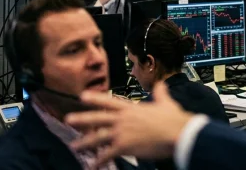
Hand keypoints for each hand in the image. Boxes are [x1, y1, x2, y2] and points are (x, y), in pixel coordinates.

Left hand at [64, 82, 191, 164]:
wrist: (176, 132)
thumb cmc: (173, 119)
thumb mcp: (165, 102)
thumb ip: (160, 93)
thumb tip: (161, 84)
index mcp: (131, 108)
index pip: (109, 102)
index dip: (95, 99)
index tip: (82, 96)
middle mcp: (123, 119)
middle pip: (97, 118)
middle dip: (82, 119)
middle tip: (68, 119)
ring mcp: (121, 132)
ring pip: (97, 137)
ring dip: (84, 142)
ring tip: (74, 146)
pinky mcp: (124, 146)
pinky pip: (107, 155)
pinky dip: (98, 161)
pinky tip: (91, 166)